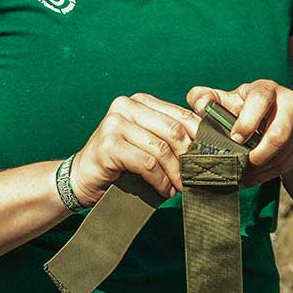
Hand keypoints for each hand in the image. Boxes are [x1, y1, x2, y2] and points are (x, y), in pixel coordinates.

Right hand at [68, 93, 203, 202]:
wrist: (80, 178)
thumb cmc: (119, 163)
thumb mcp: (146, 143)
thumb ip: (169, 137)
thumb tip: (207, 148)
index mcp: (140, 101)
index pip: (181, 115)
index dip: (200, 137)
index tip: (211, 157)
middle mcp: (126, 106)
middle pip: (174, 131)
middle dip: (189, 157)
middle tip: (196, 176)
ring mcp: (115, 124)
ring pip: (161, 149)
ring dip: (175, 173)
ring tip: (180, 187)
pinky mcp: (109, 145)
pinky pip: (147, 163)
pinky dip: (160, 180)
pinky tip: (164, 190)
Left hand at [188, 80, 292, 186]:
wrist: (285, 116)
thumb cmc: (248, 109)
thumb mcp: (228, 101)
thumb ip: (207, 99)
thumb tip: (198, 104)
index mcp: (267, 89)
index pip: (260, 99)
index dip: (247, 121)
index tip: (235, 139)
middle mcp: (291, 100)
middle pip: (279, 133)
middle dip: (257, 155)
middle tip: (240, 167)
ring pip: (285, 153)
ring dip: (262, 170)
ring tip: (243, 178)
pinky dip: (271, 174)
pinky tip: (255, 178)